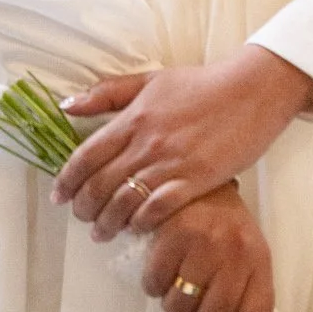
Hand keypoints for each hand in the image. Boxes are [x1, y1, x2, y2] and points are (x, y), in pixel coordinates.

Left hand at [52, 47, 312, 231]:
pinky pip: (157, 210)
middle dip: (84, 209)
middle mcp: (145, 142)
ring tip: (103, 232)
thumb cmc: (203, 83)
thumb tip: (67, 105)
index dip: (66, 182)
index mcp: (133, 117)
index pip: (85, 156)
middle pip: (99, 185)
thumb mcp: (152, 79)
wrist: (253, 89)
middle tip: (83, 219)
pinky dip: (141, 223)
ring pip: (123, 203)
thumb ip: (108, 93)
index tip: (59, 198)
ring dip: (107, 223)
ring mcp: (170, 163)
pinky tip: (137, 229)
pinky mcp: (195, 180)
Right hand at [141, 182, 275, 311]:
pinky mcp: (173, 233)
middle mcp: (235, 253)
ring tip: (176, 291)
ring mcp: (205, 243)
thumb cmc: (223, 225)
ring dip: (173, 308)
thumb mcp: (245, 254)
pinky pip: (155, 283)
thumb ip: (242, 292)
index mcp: (259, 260)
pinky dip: (152, 286)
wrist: (199, 178)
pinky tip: (160, 272)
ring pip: (180, 305)